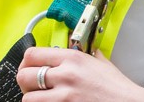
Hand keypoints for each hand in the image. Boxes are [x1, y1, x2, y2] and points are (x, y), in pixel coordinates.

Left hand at [17, 47, 143, 100]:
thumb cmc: (119, 89)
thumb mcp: (100, 63)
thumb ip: (84, 55)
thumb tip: (77, 48)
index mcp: (72, 59)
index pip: (31, 54)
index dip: (26, 62)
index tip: (29, 67)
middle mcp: (66, 76)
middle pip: (24, 76)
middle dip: (26, 82)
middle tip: (33, 86)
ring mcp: (65, 97)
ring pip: (28, 98)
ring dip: (33, 99)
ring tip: (42, 99)